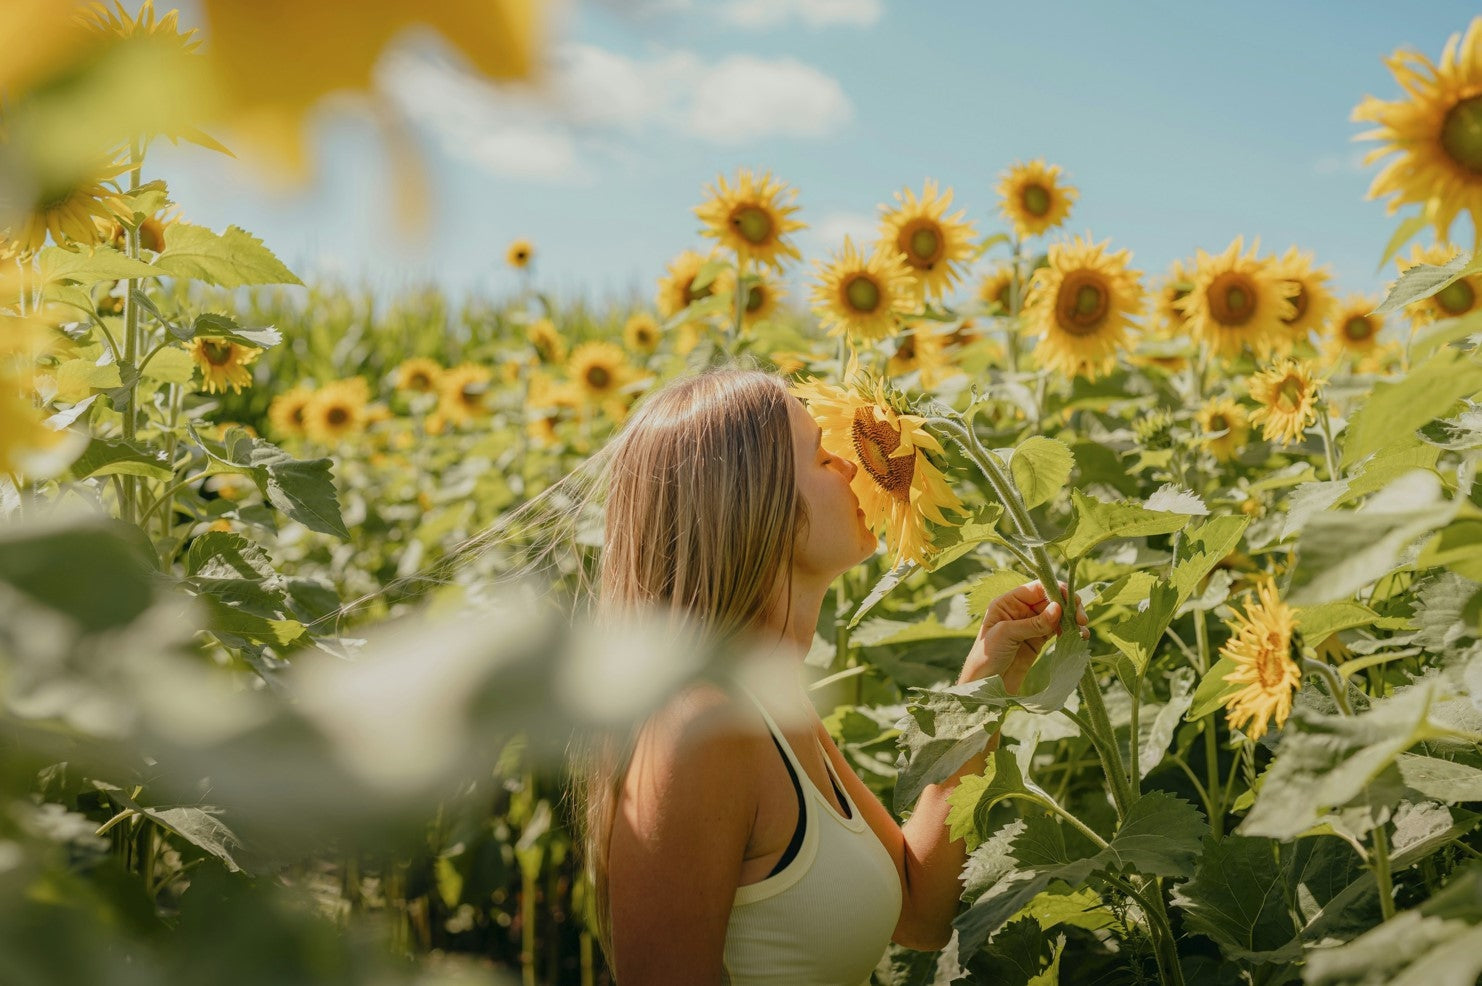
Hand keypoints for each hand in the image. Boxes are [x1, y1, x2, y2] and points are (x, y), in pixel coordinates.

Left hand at [960, 581, 1088, 692]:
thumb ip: (1033, 623)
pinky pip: (1057, 631)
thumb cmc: (987, 656)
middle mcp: (1020, 610)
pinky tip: (1078, 636)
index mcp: (1008, 602)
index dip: (1056, 591)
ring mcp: (1030, 626)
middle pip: (1050, 600)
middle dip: (1068, 607)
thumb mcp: (1007, 635)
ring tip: (1082, 632)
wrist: (985, 685)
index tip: (1072, 601)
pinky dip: (1069, 632)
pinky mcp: (1037, 641)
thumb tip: (1058, 608)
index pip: (1036, 588)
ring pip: (1056, 616)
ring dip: (1072, 621)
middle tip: (1082, 619)